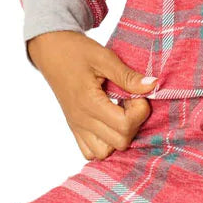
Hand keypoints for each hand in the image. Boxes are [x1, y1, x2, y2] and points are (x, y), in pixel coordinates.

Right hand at [26, 30, 157, 160]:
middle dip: (132, 124)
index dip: (139, 112)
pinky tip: (108, 125)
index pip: (124, 125)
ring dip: (118, 137)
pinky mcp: (74, 129)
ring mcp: (77, 127)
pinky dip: (103, 144)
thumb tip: (152, 86)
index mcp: (89, 102)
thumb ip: (127, 75)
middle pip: (119, 142)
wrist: (50, 50)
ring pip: (104, 153)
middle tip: (130, 103)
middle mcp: (82, 120)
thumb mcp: (103, 57)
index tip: (138, 96)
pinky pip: (90, 152)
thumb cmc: (75, 50)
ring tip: (118, 115)